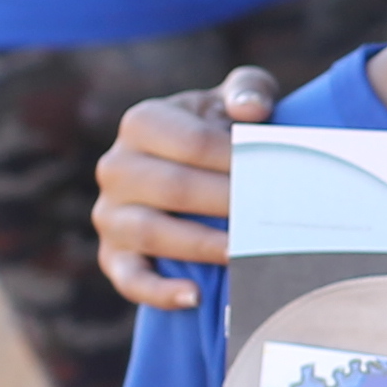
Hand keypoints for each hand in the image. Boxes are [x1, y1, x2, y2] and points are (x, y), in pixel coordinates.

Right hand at [93, 69, 273, 311]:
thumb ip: (247, 89)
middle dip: (227, 203)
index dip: (237, 160)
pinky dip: (158, 291)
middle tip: (273, 217)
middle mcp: (116, 167)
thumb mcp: (232, 100)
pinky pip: (128, 278)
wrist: (197, 170)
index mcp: (142, 122)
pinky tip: (195, 297)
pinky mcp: (113, 255)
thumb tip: (251, 109)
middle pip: (174, 188)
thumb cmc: (221, 130)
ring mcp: (110, 214)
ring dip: (201, 246)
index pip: (193, 143)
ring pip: (151, 233)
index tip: (277, 174)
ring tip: (245, 255)